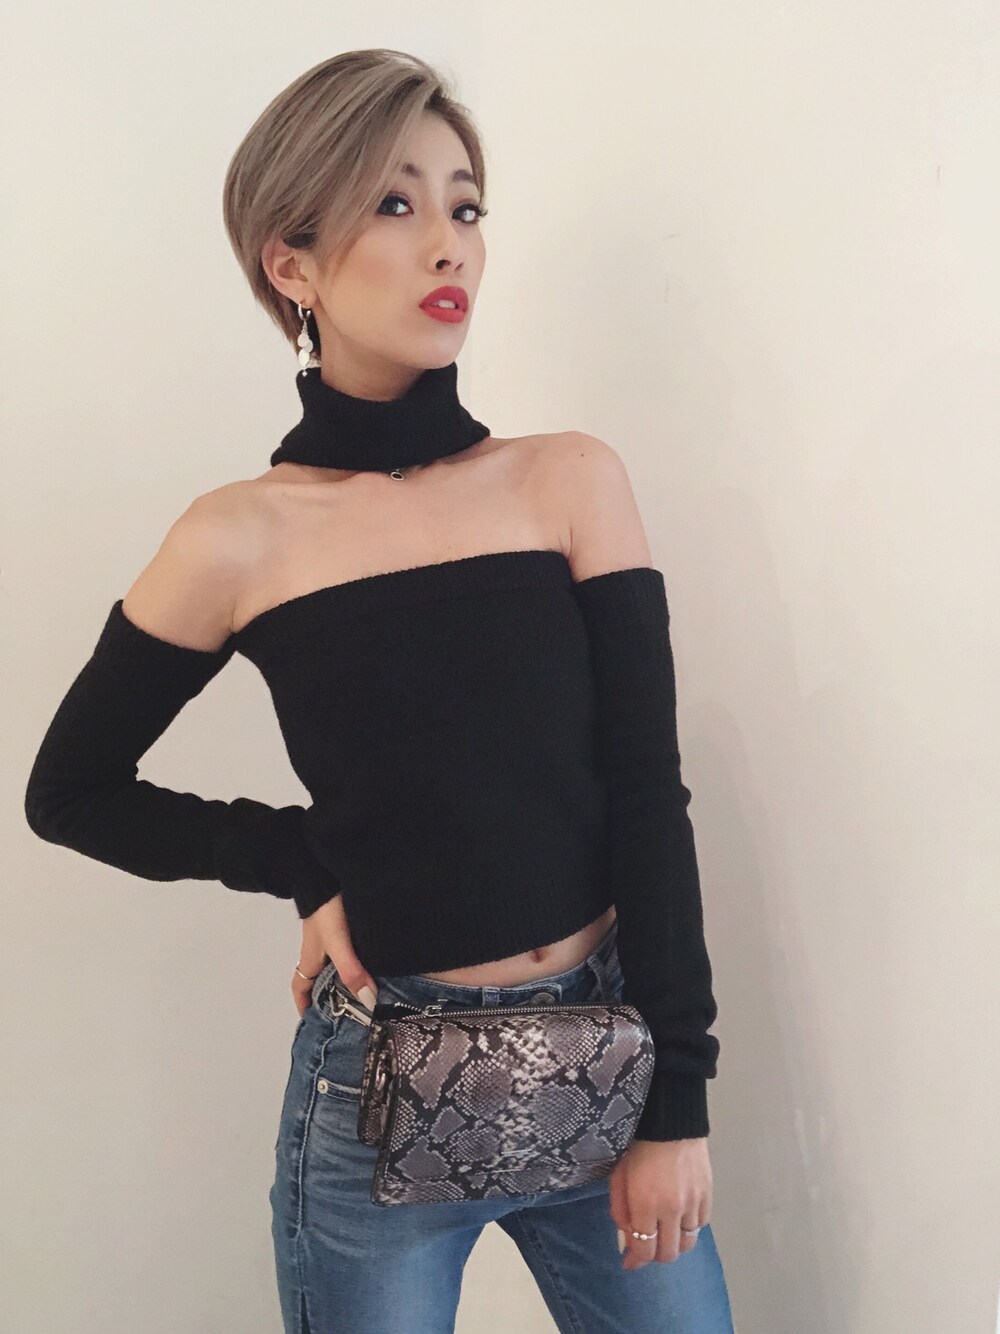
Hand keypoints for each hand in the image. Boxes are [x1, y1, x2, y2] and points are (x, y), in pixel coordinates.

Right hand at [292, 894, 377, 1017]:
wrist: (328, 872)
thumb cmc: (327, 910)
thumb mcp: (338, 943)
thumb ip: (351, 970)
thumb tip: (367, 1001)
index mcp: (310, 957)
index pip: (300, 987)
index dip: (304, 1006)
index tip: (315, 1024)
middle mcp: (319, 949)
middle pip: (321, 979)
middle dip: (331, 997)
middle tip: (353, 1013)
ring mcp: (331, 934)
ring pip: (337, 964)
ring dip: (348, 978)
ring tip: (370, 993)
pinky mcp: (345, 922)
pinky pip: (350, 950)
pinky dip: (359, 961)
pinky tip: (377, 965)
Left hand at [608, 1137, 712, 1268]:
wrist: (670, 1121)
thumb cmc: (638, 1145)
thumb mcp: (619, 1176)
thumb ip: (621, 1210)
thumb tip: (627, 1238)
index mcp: (646, 1204)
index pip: (645, 1250)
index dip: (636, 1261)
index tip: (629, 1261)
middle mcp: (672, 1209)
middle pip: (669, 1253)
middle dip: (655, 1256)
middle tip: (648, 1247)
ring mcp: (693, 1203)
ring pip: (688, 1243)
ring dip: (674, 1243)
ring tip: (665, 1233)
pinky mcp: (708, 1194)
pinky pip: (701, 1225)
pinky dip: (690, 1227)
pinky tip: (680, 1217)